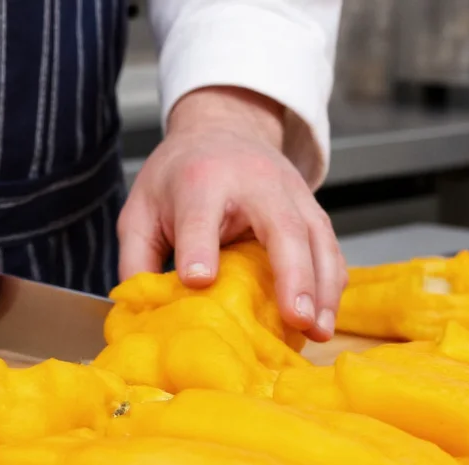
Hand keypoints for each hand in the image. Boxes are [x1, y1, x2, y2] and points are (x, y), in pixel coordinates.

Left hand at [117, 86, 346, 342]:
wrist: (221, 130)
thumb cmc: (178, 177)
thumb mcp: (140, 210)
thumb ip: (136, 259)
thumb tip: (142, 312)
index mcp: (200, 180)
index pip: (200, 216)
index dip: (199, 248)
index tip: (198, 280)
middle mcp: (253, 182)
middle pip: (281, 226)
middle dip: (292, 274)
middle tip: (295, 318)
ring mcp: (291, 193)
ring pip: (317, 239)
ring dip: (322, 288)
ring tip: (317, 330)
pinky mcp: (311, 209)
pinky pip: (330, 248)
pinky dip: (332, 284)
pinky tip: (325, 317)